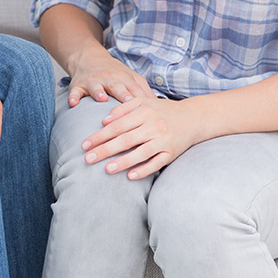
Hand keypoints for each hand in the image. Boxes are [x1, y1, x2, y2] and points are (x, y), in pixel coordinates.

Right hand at [66, 48, 153, 107]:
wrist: (88, 58)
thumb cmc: (114, 73)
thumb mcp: (131, 77)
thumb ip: (145, 91)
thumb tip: (163, 106)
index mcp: (124, 78)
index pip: (134, 89)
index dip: (141, 97)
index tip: (148, 109)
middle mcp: (109, 78)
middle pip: (117, 86)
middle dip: (123, 94)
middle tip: (128, 102)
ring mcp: (93, 81)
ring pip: (96, 87)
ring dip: (98, 93)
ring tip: (101, 99)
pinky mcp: (78, 85)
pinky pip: (75, 92)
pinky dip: (74, 97)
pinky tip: (73, 104)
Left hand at [80, 92, 201, 179]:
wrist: (193, 117)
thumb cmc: (163, 110)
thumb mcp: (143, 102)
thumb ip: (123, 108)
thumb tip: (104, 121)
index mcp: (144, 112)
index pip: (117, 126)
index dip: (99, 135)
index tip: (84, 144)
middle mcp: (154, 126)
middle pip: (125, 139)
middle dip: (105, 150)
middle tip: (88, 158)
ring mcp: (163, 140)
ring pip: (140, 153)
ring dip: (123, 162)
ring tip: (106, 169)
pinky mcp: (172, 153)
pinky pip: (156, 163)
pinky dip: (144, 170)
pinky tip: (130, 176)